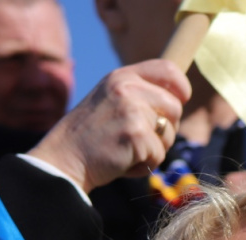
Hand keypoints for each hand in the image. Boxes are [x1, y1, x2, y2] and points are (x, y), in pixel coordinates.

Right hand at [28, 59, 189, 194]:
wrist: (64, 158)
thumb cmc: (89, 136)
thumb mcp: (109, 100)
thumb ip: (137, 94)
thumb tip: (176, 97)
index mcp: (122, 76)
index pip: (168, 69)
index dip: (181, 87)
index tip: (181, 100)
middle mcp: (128, 88)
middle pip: (175, 107)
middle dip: (166, 129)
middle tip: (141, 139)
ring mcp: (132, 111)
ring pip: (170, 133)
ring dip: (155, 149)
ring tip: (127, 150)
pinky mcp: (136, 135)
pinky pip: (159, 155)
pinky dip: (144, 165)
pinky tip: (122, 162)